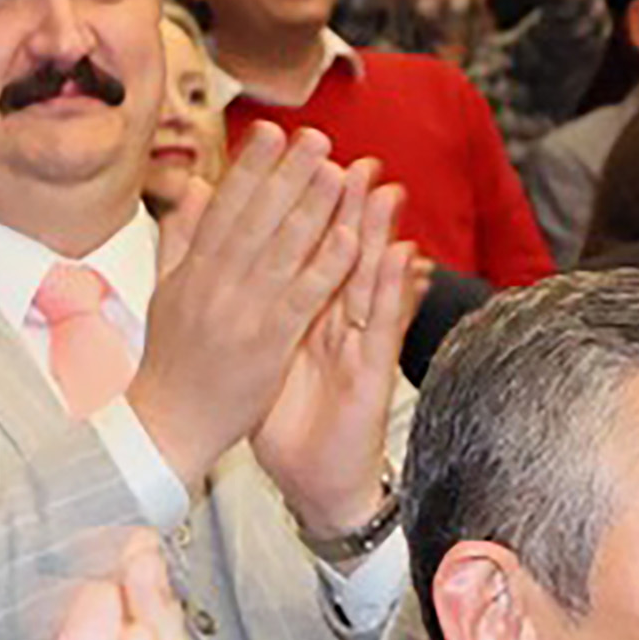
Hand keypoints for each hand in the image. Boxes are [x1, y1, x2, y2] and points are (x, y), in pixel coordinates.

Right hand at [132, 122, 374, 472]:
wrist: (166, 426)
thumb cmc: (169, 363)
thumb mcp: (164, 293)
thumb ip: (180, 237)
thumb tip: (191, 185)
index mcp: (191, 271)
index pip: (223, 208)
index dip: (250, 167)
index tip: (272, 132)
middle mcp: (215, 285)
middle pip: (256, 219)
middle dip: (288, 174)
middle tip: (317, 138)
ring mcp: (241, 313)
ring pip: (282, 250)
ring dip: (313, 208)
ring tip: (339, 172)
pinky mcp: (267, 344)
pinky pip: (302, 297)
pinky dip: (326, 265)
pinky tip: (350, 238)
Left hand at [250, 185, 414, 536]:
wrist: (317, 481)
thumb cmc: (289, 420)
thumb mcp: (260, 359)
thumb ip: (250, 311)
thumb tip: (231, 272)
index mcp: (303, 312)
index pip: (301, 251)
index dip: (299, 210)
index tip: (296, 167)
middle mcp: (337, 322)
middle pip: (341, 255)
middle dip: (346, 207)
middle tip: (354, 158)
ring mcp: (360, 344)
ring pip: (371, 281)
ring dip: (381, 235)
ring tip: (387, 189)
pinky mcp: (375, 372)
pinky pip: (387, 327)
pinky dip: (399, 292)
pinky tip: (408, 259)